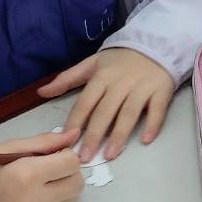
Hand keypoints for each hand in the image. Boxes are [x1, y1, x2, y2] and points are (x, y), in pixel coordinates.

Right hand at [0, 129, 83, 201]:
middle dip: (69, 171)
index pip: (71, 163)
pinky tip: (32, 194)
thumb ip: (44, 142)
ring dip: (64, 186)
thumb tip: (73, 135)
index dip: (66, 154)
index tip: (53, 152)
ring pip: (71, 200)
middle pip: (77, 184)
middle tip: (51, 166)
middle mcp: (34, 200)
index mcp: (27, 175)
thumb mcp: (8, 147)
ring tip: (43, 180)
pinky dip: (51, 201)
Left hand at [39, 47, 174, 161]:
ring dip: (119, 135)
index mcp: (101, 77)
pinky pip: (157, 110)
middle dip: (94, 136)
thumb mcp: (92, 63)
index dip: (76, 122)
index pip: (85, 102)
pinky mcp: (161, 91)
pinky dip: (152, 125)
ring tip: (110, 155)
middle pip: (105, 112)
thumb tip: (41, 92)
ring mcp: (142, 87)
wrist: (154, 44)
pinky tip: (145, 140)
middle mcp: (120, 83)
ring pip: (129, 114)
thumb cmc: (120, 59)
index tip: (67, 141)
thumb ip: (67, 78)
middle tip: (85, 157)